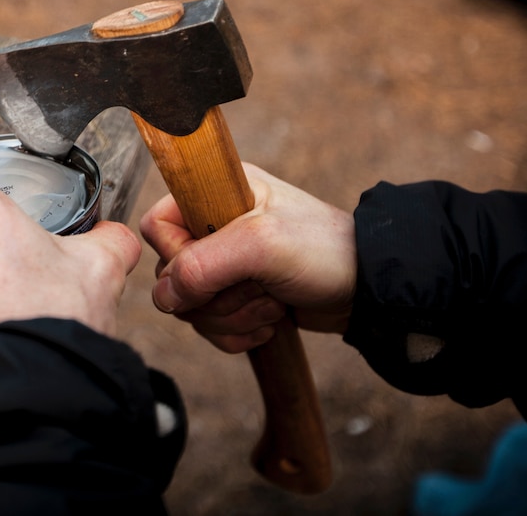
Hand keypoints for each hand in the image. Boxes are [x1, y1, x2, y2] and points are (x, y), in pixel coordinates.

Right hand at [139, 163, 355, 353]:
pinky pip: (208, 325)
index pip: (157, 226)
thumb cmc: (324, 251)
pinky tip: (268, 324)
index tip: (219, 266)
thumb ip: (202, 266)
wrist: (369, 290)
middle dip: (215, 295)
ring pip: (190, 305)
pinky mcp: (236, 295)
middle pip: (171, 274)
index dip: (177, 256)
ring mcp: (226, 263)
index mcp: (215, 194)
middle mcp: (214, 225)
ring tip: (271, 304)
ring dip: (230, 316)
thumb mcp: (261, 246)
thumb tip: (163, 297)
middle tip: (258, 287)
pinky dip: (235, 334)